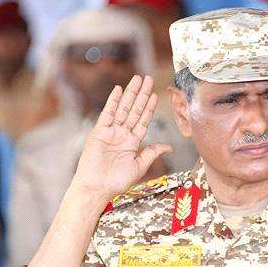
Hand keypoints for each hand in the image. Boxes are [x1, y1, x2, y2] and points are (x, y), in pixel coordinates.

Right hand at [72, 75, 172, 200]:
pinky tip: (119, 89)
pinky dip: (113, 101)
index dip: (149, 108)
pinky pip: (107, 114)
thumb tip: (169, 147)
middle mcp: (122, 134)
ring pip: (123, 109)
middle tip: (148, 79)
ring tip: (137, 79)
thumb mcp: (140, 166)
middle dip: (142, 94)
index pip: (143, 120)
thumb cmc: (116, 181)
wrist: (98, 188)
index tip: (155, 95)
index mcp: (132, 143)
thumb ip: (152, 153)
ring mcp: (111, 132)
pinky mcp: (99, 132)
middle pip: (134, 110)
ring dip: (130, 93)